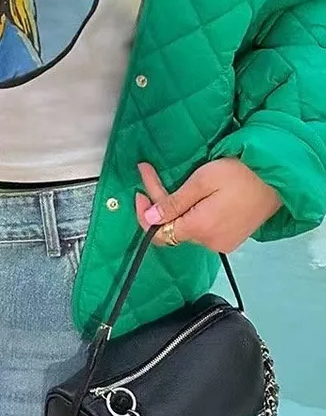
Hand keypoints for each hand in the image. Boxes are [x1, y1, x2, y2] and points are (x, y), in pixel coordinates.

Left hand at [135, 158, 281, 253]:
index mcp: (201, 228)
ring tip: (172, 183)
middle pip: (172, 228)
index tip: (139, 192)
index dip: (144, 215)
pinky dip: (193, 213)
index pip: (159, 233)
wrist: (277, 177)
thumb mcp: (202, 181)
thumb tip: (149, 218)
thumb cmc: (242, 173)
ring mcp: (223, 242)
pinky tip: (193, 197)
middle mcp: (211, 242)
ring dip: (176, 208)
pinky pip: (203, 229)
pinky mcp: (231, 237)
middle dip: (158, 204)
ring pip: (187, 228)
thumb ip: (173, 203)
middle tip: (151, 174)